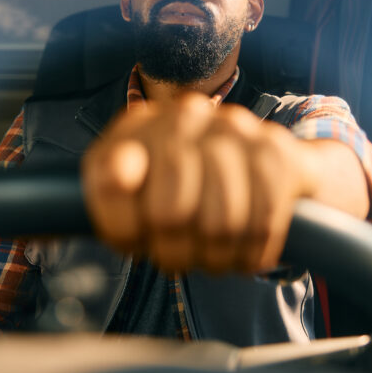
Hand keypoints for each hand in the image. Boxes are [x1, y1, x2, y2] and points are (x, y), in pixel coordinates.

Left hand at [81, 92, 318, 272]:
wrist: (268, 167)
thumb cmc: (187, 192)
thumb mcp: (134, 196)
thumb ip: (107, 193)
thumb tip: (97, 193)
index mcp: (137, 127)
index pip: (111, 181)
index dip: (122, 227)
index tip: (135, 240)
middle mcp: (184, 115)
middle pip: (170, 214)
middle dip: (175, 252)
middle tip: (180, 255)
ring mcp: (233, 128)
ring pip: (220, 224)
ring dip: (216, 257)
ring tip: (212, 253)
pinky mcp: (274, 149)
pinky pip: (261, 224)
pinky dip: (250, 253)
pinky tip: (242, 249)